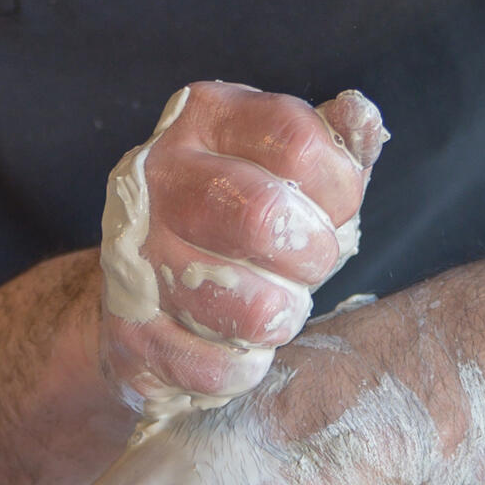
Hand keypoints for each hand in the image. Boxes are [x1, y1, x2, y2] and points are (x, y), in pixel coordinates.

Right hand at [97, 81, 384, 417]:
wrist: (148, 286)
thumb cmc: (244, 219)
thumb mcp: (293, 170)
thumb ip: (335, 145)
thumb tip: (360, 116)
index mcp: (209, 118)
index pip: (296, 141)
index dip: (339, 187)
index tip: (336, 210)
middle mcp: (160, 173)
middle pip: (262, 216)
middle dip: (312, 255)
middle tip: (311, 265)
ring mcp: (133, 251)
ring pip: (241, 302)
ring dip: (279, 317)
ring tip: (275, 307)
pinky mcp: (125, 329)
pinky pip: (210, 365)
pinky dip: (241, 367)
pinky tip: (238, 346)